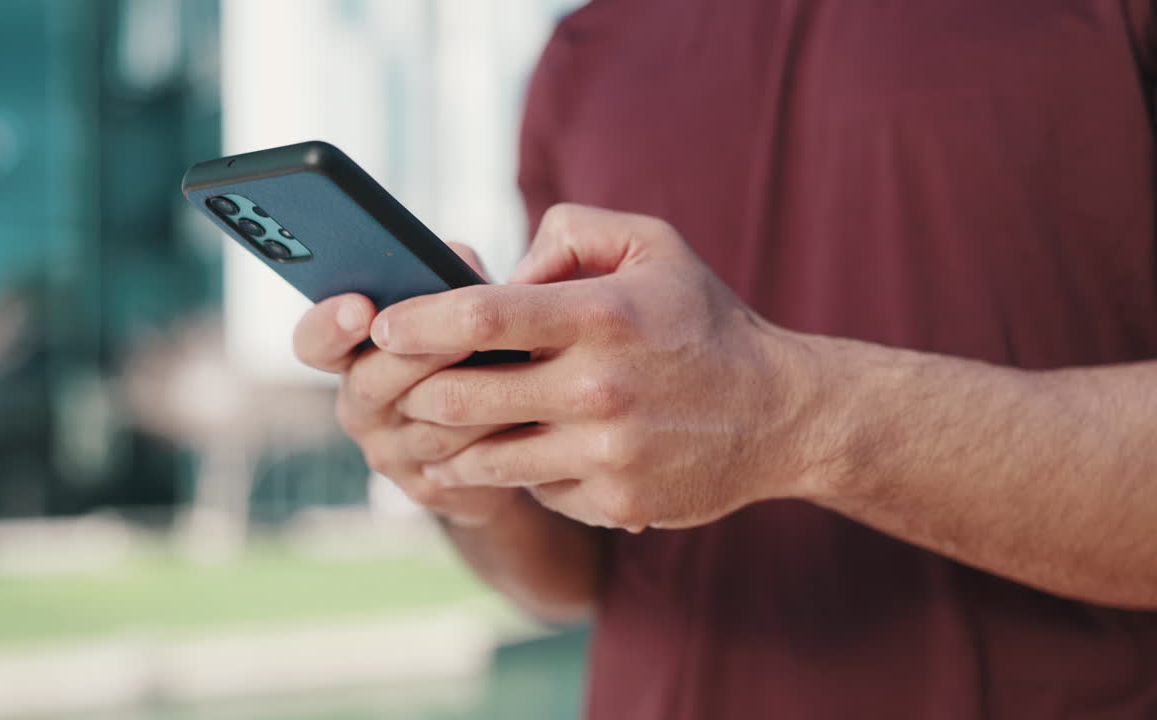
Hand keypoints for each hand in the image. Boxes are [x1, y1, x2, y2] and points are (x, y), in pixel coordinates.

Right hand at [293, 244, 521, 526]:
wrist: (503, 438)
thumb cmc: (476, 353)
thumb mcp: (460, 312)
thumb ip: (447, 281)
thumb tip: (452, 257)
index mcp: (351, 354)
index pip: (313, 342)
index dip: (329, 325)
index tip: (360, 307)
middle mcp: (359, 405)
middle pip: (373, 382)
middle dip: (420, 356)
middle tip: (464, 334)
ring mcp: (389, 453)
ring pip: (426, 424)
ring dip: (473, 396)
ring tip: (515, 368)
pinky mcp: (427, 488)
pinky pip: (459, 464)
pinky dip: (496, 436)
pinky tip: (529, 415)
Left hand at [371, 204, 833, 531]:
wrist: (781, 414)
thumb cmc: (703, 322)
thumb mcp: (653, 245)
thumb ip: (570, 233)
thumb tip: (501, 274)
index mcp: (602, 315)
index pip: (481, 315)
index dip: (417, 320)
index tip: (383, 326)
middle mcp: (599, 388)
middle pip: (459, 395)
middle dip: (413, 388)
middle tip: (396, 381)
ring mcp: (604, 454)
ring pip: (481, 455)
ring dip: (447, 440)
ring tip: (432, 424)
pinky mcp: (612, 503)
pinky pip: (531, 488)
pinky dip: (516, 470)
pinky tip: (519, 451)